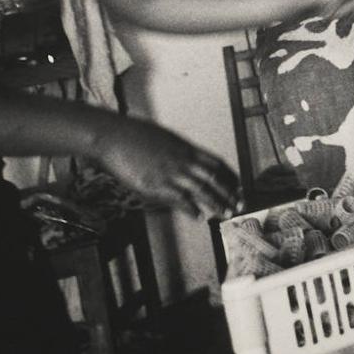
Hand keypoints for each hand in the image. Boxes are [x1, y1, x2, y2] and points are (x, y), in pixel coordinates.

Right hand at [95, 118, 239, 218]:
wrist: (114, 137)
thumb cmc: (136, 136)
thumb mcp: (166, 139)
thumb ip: (180, 152)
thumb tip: (189, 159)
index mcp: (187, 149)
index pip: (217, 163)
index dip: (230, 176)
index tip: (239, 186)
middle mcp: (183, 160)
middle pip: (214, 178)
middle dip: (229, 193)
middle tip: (239, 205)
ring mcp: (170, 173)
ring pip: (202, 189)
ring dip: (217, 203)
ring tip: (226, 214)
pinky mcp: (155, 184)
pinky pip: (178, 198)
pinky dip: (190, 208)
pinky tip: (198, 216)